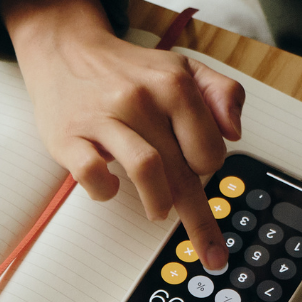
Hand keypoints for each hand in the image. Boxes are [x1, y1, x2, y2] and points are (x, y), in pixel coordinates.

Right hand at [0, 0, 244, 272]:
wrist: (66, 50)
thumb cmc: (127, 71)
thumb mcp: (182, 68)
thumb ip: (220, 93)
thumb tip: (234, 132)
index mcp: (174, 84)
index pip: (209, 150)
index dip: (207, 167)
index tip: (196, 173)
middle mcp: (141, 98)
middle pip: (183, 170)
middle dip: (200, 219)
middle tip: (210, 250)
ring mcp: (104, 118)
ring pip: (146, 170)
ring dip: (158, 202)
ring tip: (158, 211)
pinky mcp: (70, 136)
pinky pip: (92, 172)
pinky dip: (104, 190)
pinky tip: (107, 186)